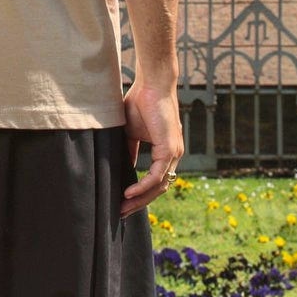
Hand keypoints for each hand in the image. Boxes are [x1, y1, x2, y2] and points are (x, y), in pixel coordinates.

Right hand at [120, 76, 182, 217]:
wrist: (152, 84)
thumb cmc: (141, 102)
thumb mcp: (131, 132)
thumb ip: (130, 151)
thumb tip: (126, 168)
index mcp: (167, 151)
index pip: (156, 181)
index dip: (141, 195)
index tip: (123, 203)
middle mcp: (174, 155)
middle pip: (159, 189)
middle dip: (139, 203)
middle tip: (121, 213)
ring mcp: (174, 153)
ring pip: (160, 187)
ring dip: (140, 200)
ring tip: (123, 207)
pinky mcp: (169, 149)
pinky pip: (157, 176)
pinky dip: (143, 187)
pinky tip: (129, 193)